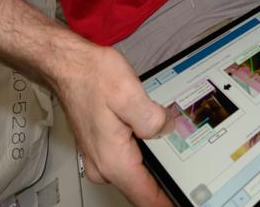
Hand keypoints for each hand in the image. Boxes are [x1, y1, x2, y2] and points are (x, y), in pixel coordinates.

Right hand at [52, 40, 172, 206]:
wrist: (68, 66)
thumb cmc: (91, 77)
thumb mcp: (129, 93)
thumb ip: (153, 119)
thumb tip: (168, 130)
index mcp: (114, 160)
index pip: (147, 198)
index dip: (167, 203)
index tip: (186, 200)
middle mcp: (104, 166)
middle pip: (143, 188)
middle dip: (167, 179)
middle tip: (190, 170)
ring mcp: (101, 159)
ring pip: (137, 174)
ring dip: (156, 165)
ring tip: (175, 150)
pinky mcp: (102, 149)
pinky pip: (128, 161)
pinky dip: (144, 154)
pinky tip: (154, 139)